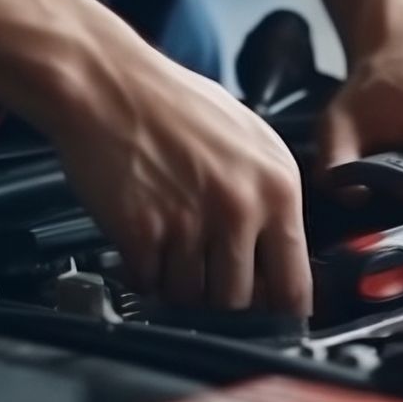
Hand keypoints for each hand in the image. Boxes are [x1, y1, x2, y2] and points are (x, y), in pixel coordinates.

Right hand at [0, 0, 311, 316]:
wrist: (107, 83)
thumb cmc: (174, 105)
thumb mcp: (250, 141)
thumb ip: (271, 197)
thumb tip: (282, 255)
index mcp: (278, 186)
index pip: (295, 283)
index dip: (281, 310)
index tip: (270, 318)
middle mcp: (241, 208)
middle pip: (239, 300)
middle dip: (219, 298)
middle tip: (203, 276)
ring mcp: (191, 223)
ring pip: (192, 297)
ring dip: (177, 286)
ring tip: (169, 250)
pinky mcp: (143, 232)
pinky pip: (149, 283)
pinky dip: (142, 274)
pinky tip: (141, 245)